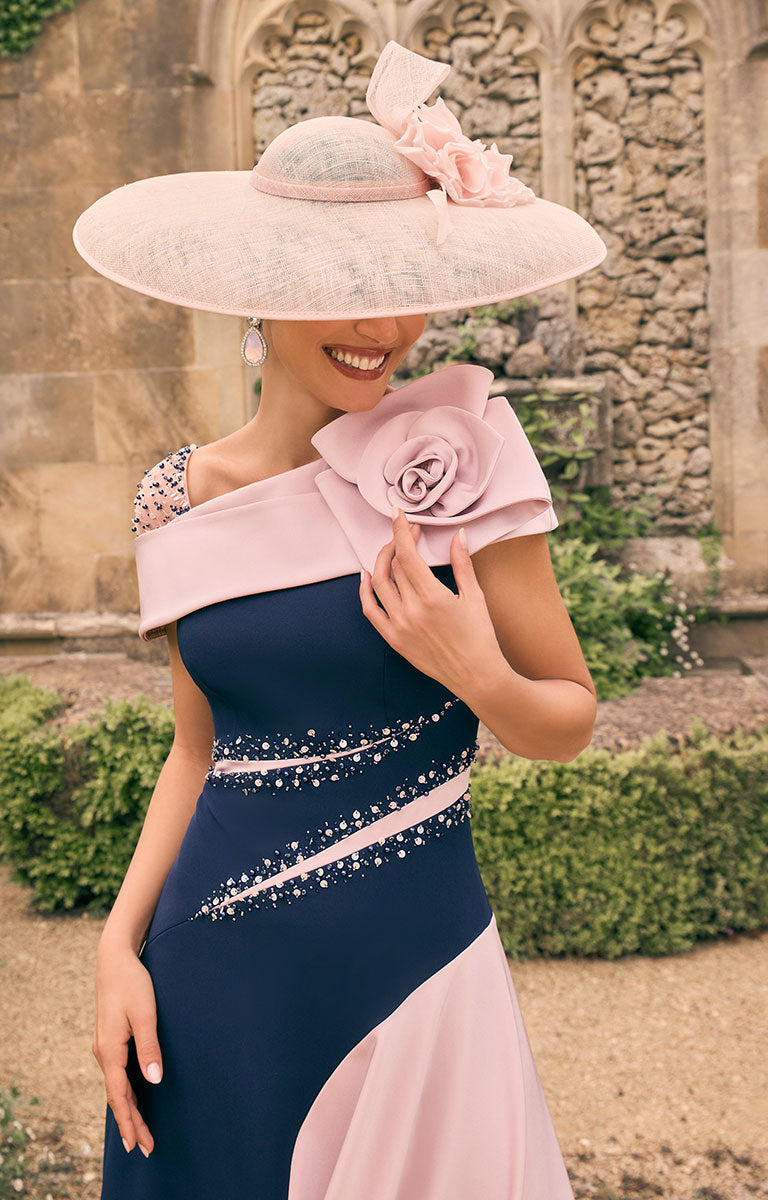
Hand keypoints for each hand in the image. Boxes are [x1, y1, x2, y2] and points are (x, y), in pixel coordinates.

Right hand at [93, 942, 162, 1157]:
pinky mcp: (110, 1040)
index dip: (129, 1122)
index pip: (119, 1096)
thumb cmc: (133, 984)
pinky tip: (135, 1099)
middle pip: (117, 1096)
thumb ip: (149, 1047)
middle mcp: (103, 1053)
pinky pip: (117, 1075)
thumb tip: (154, 1080)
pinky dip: (125, 1092)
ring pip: (116, 1087)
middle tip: (145, 1147)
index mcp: (110, 1050)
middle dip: (130, 1123)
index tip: (138, 1145)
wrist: (114, 959)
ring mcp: (104, 1047)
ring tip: (141, 1132)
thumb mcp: (145, 1014)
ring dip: (129, 1109)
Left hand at [359, 506, 505, 695]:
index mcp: (432, 597)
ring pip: (379, 584)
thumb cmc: (480, 637)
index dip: (401, 531)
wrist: (476, 676)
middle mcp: (411, 611)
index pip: (407, 555)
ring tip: (390, 550)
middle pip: (394, 566)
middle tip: (408, 534)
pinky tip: (367, 577)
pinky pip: (371, 611)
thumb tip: (457, 535)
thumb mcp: (474, 597)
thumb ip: (462, 563)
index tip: (399, 515)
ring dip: (381, 562)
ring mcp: (399, 626)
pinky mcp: (394, 640)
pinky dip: (365, 591)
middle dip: (398, 543)